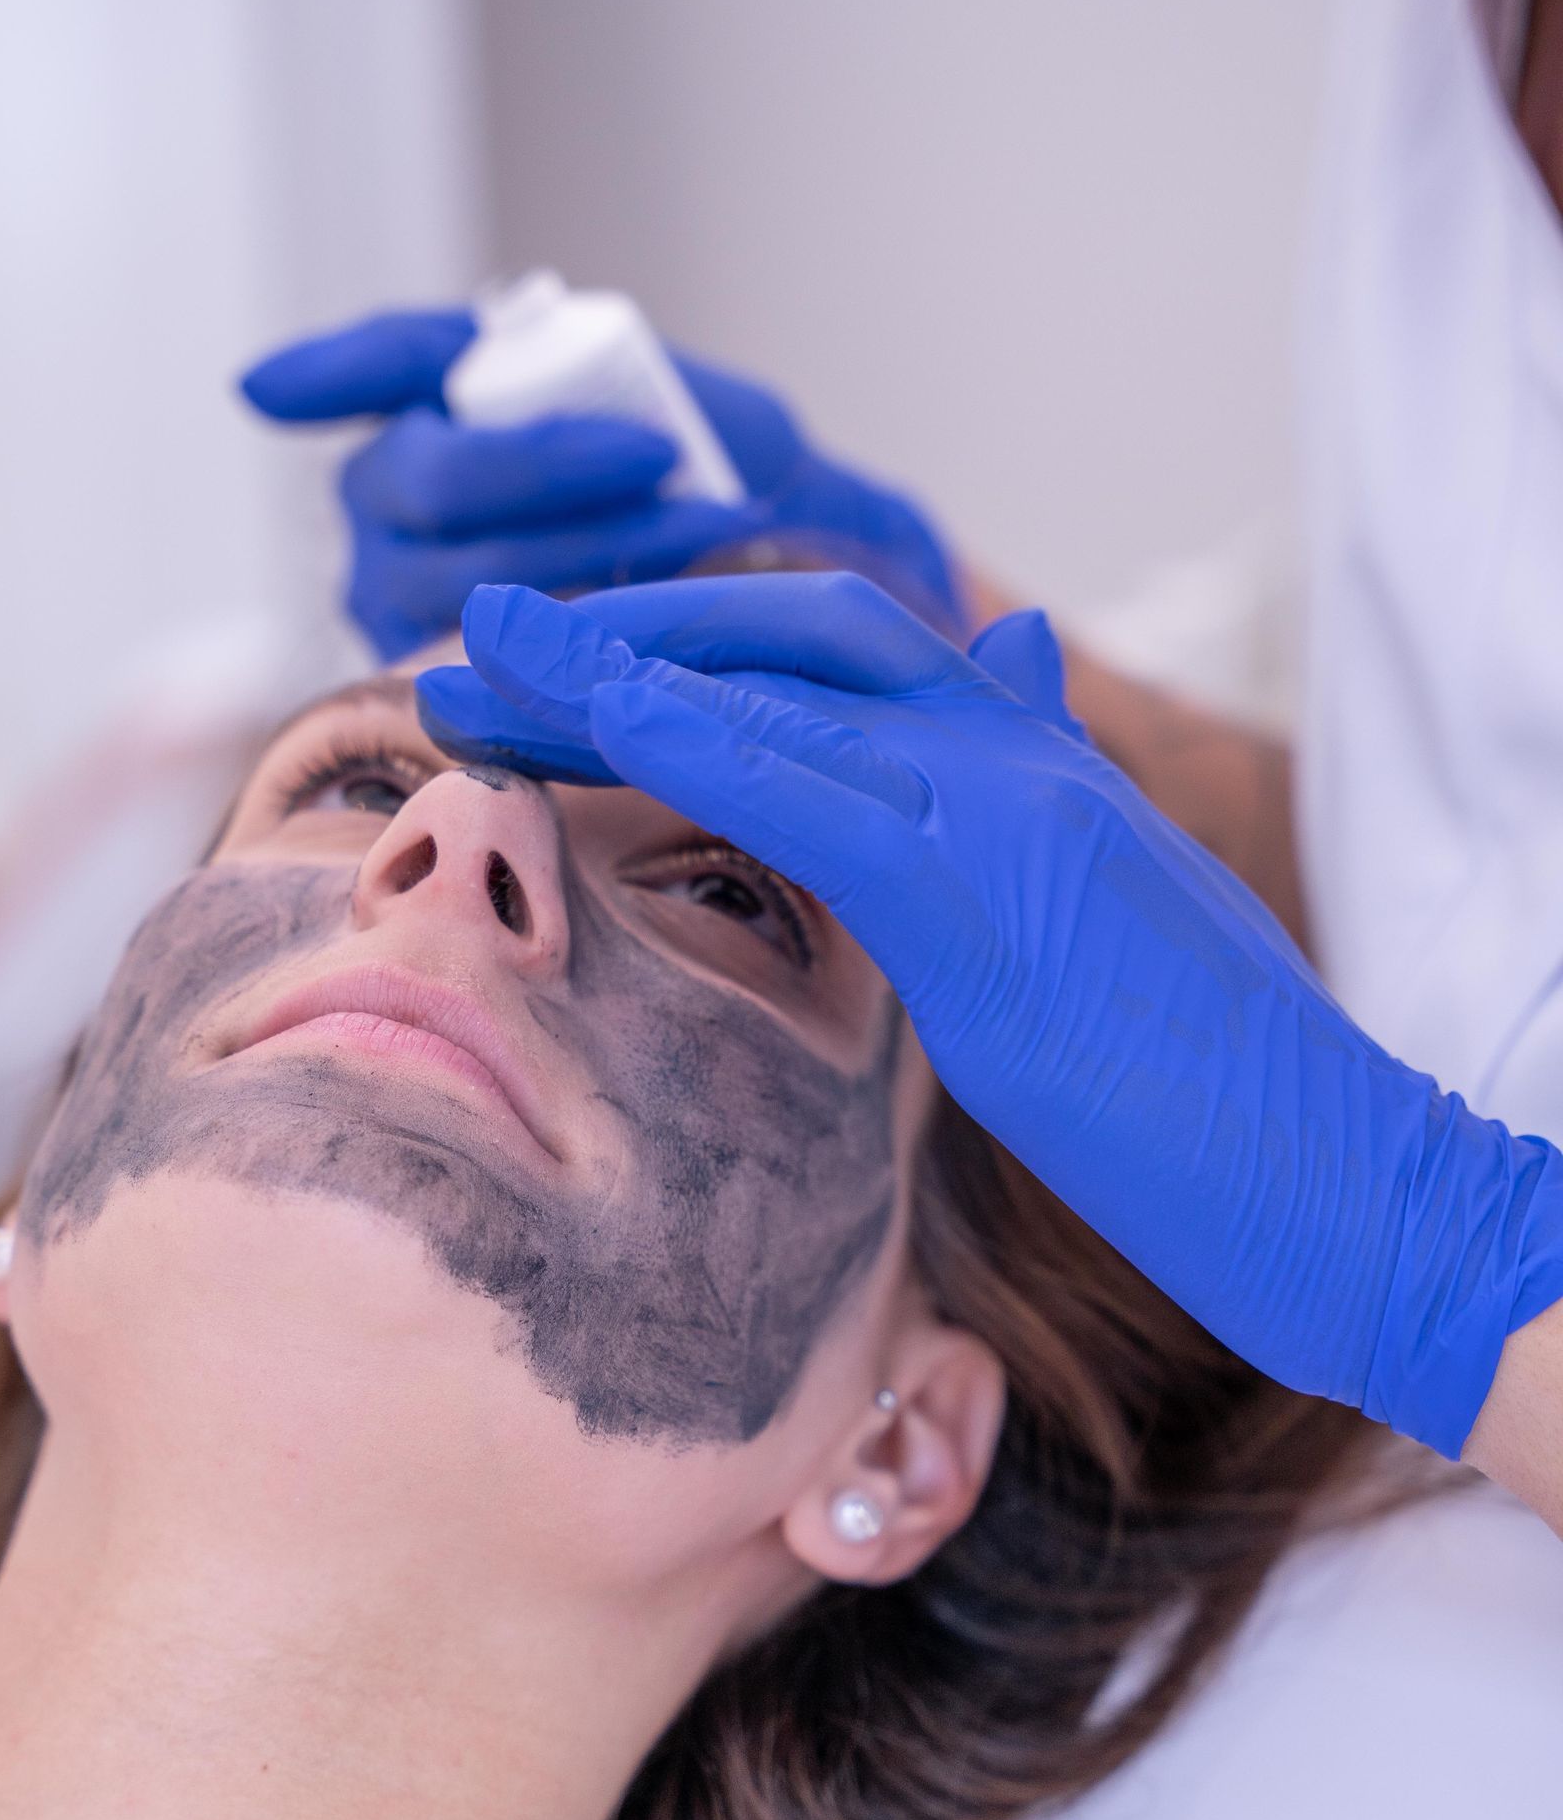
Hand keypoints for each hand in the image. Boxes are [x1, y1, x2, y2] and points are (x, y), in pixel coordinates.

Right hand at [239, 307, 962, 660]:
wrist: (765, 567)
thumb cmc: (707, 469)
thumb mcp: (680, 396)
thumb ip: (618, 383)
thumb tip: (623, 434)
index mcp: (431, 391)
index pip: (377, 365)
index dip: (326, 373)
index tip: (264, 390)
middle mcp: (388, 492)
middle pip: (423, 478)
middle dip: (540, 467)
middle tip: (660, 456)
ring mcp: (395, 590)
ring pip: (457, 574)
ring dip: (579, 550)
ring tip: (695, 532)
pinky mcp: (430, 676)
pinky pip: (480, 659)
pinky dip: (567, 635)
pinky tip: (629, 628)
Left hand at [427, 574, 1562, 1458]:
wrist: (1351, 1191)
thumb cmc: (1220, 1104)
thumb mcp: (1102, 940)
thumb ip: (1027, 828)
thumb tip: (990, 705)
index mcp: (1040, 770)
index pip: (844, 658)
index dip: (694, 648)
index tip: (570, 668)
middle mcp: (1024, 756)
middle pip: (793, 635)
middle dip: (630, 627)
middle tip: (482, 643)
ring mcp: (1013, 811)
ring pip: (784, 685)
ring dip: (610, 665)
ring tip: (468, 661)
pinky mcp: (995, 897)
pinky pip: (810, 790)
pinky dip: (685, 740)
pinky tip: (581, 718)